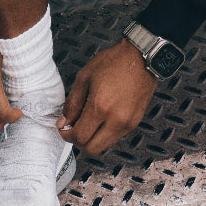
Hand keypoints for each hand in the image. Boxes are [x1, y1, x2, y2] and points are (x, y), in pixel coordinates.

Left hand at [57, 38, 156, 155]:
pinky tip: (102, 118)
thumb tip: (64, 122)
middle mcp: (116, 120)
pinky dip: (105, 134)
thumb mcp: (85, 77)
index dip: (67, 136)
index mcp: (100, 107)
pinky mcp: (135, 122)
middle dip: (79, 142)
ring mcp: (128, 123)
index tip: (64, 129)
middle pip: (92, 149)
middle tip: (74, 129)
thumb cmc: (114, 62)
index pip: (79, 137)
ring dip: (93, 139)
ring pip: (105, 146)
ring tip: (88, 122)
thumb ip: (72, 103)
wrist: (141, 56)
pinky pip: (116, 137)